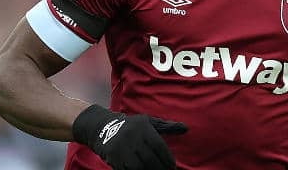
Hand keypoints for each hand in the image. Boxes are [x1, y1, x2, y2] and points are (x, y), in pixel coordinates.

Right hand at [73, 104, 187, 169]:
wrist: (101, 127)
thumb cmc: (130, 125)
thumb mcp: (148, 122)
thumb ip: (166, 126)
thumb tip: (186, 128)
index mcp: (143, 127)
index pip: (159, 146)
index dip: (167, 159)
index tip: (172, 166)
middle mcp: (133, 137)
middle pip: (150, 159)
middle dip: (160, 168)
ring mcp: (122, 148)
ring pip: (139, 167)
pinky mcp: (113, 157)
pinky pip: (127, 169)